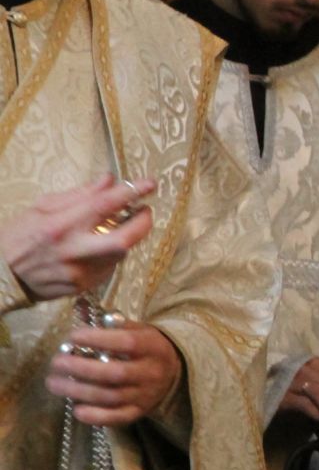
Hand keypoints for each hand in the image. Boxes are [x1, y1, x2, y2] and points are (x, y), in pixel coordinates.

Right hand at [1, 177, 155, 301]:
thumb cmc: (17, 236)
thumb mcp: (42, 208)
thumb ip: (80, 195)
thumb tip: (110, 181)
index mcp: (60, 226)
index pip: (104, 205)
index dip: (131, 193)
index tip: (149, 184)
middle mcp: (73, 251)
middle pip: (124, 240)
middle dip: (143, 224)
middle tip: (143, 211)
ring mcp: (79, 273)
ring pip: (120, 255)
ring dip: (126, 238)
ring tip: (117, 228)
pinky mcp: (82, 288)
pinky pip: (109, 268)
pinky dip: (110, 255)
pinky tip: (98, 249)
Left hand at [49, 320, 181, 425]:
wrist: (173, 373)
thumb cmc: (146, 347)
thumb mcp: (136, 330)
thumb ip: (109, 323)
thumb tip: (79, 308)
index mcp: (153, 347)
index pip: (126, 343)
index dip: (98, 340)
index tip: (73, 336)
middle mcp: (151, 372)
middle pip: (115, 373)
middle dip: (80, 368)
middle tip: (56, 362)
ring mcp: (145, 394)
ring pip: (110, 397)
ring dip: (78, 391)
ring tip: (53, 383)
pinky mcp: (139, 412)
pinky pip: (117, 418)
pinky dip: (96, 416)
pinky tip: (76, 409)